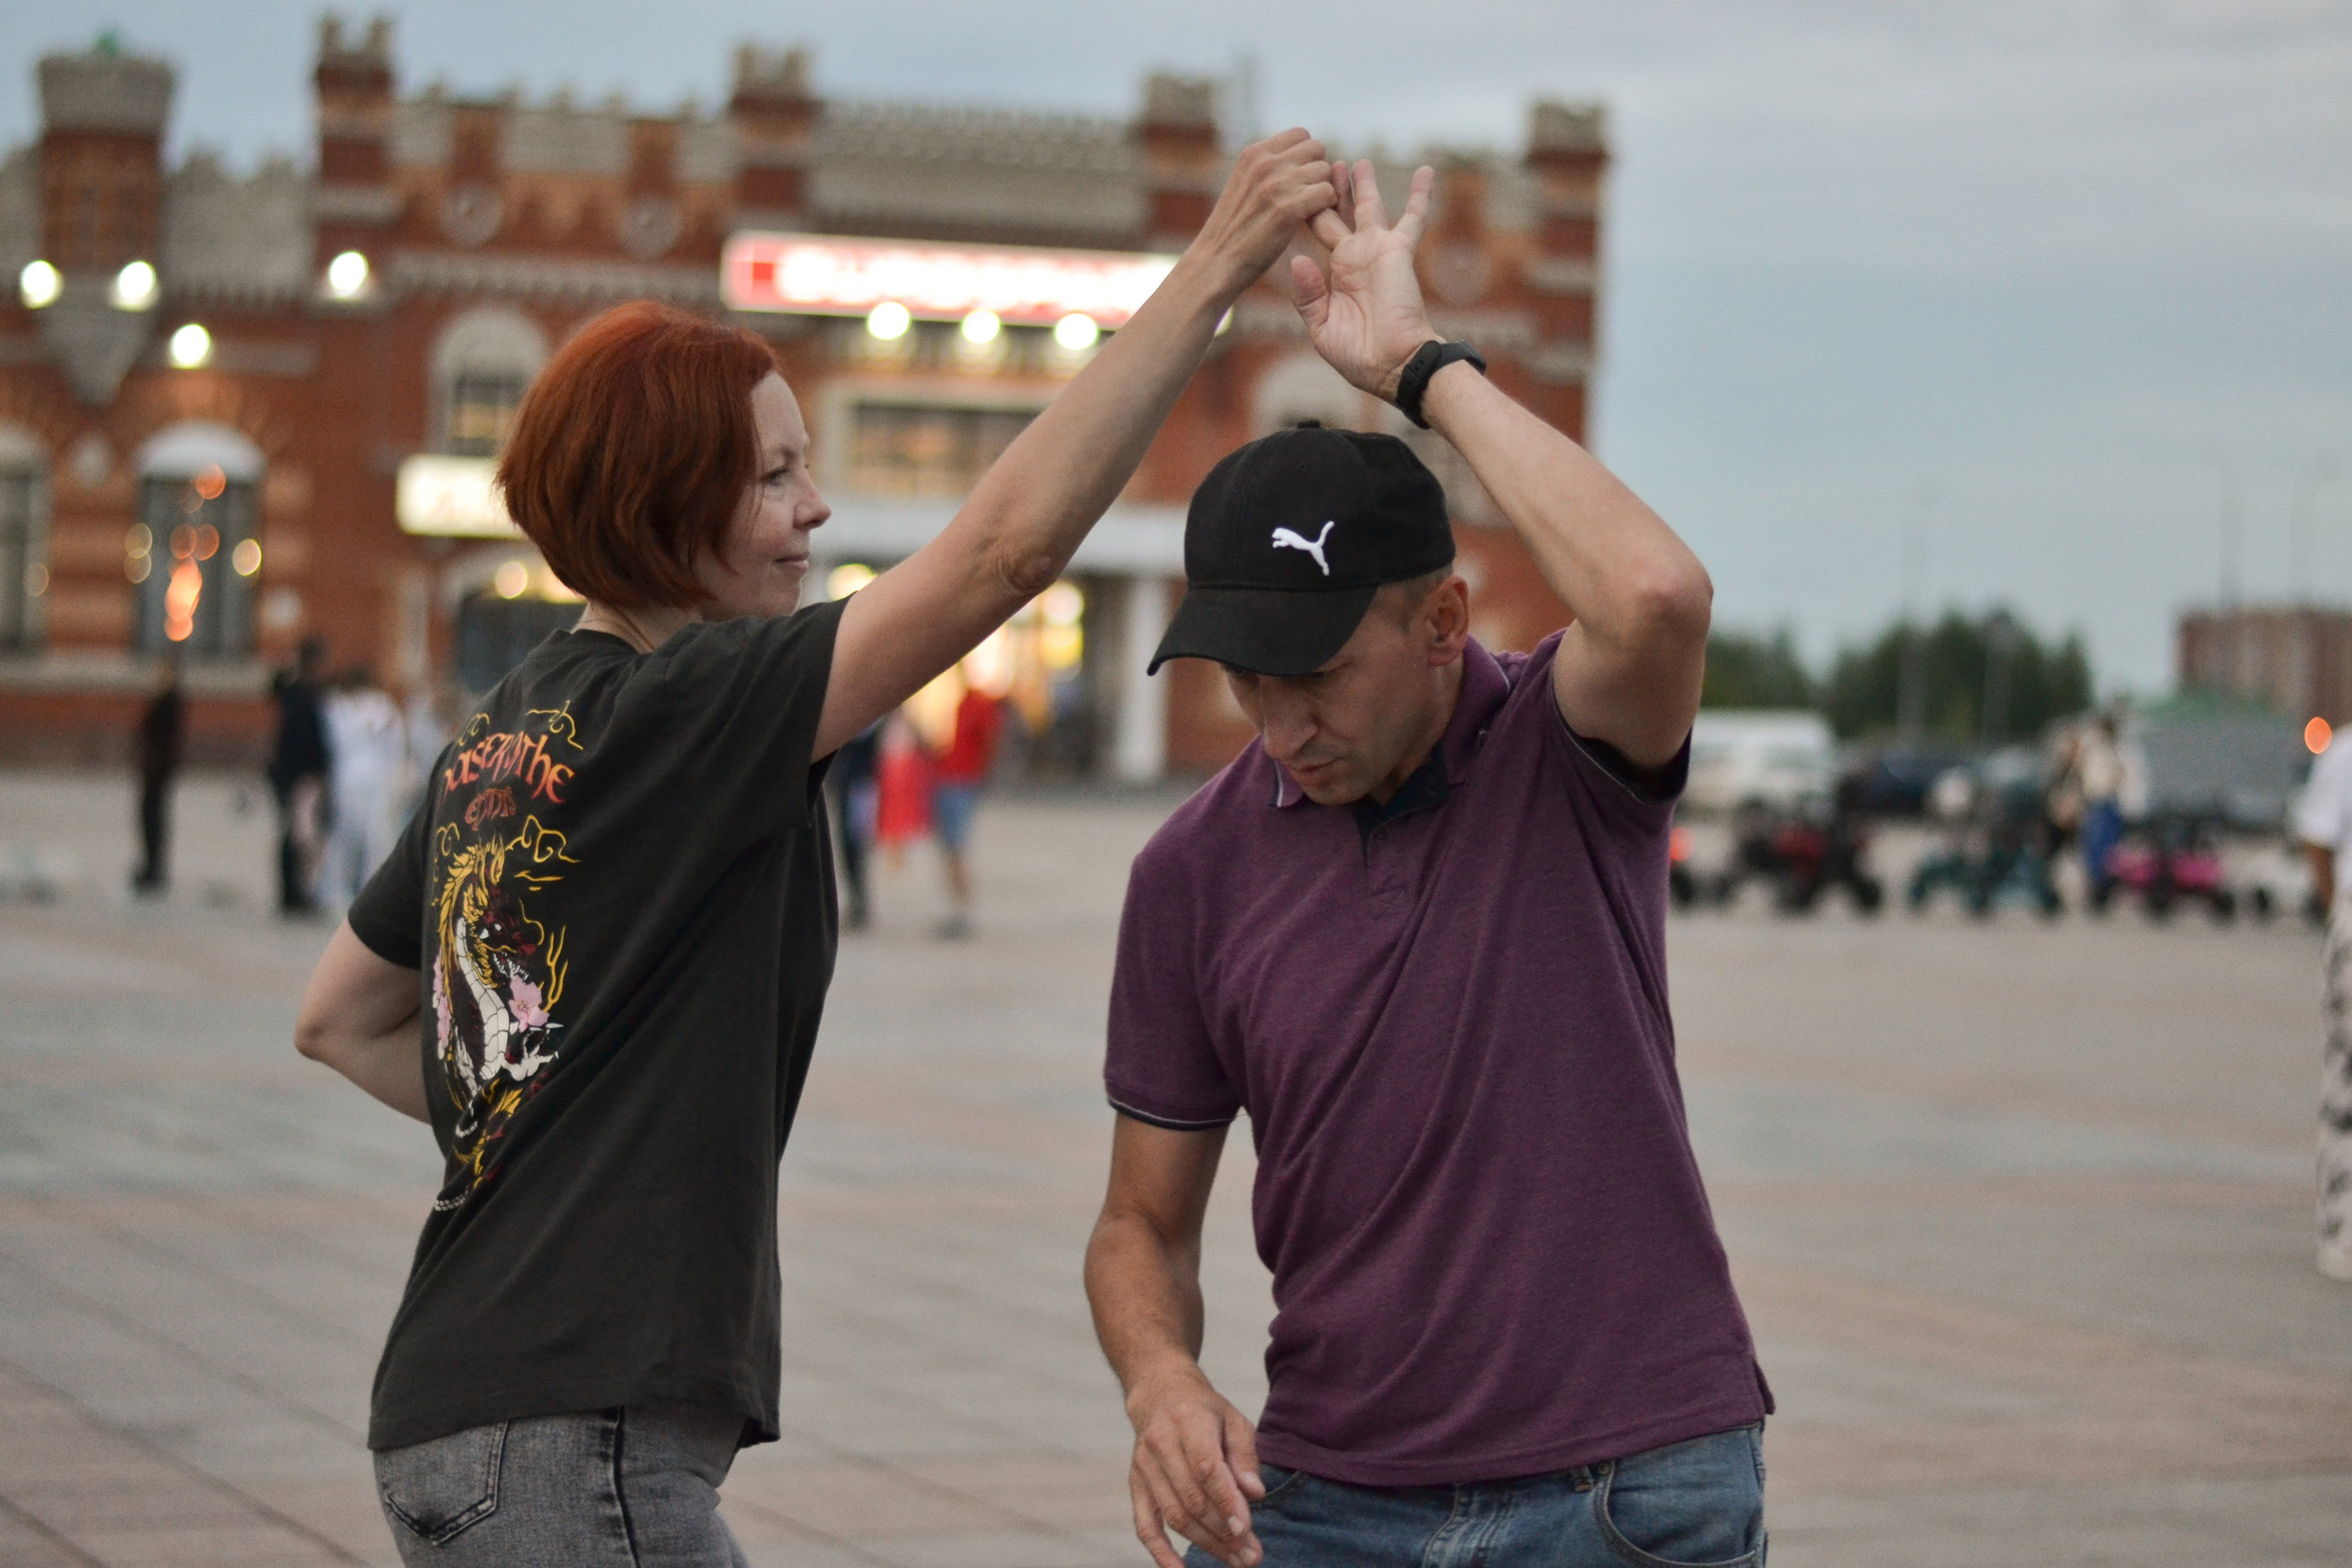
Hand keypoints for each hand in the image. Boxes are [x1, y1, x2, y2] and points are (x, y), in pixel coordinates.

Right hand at [1125, 1367, 1266, 1567]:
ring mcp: (1144, 1467)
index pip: (1206, 1468)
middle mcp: (1160, 1445)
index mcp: (1188, 1421)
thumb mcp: (1232, 1419)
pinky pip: (1145, 1525)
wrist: (1158, 1394)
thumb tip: (1255, 1493)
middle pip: (1192, 1499)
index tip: (1246, 1529)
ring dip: (1205, 1544)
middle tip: (1251, 1555)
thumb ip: (1245, 1455)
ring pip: (1174, 1516)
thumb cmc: (1204, 1410)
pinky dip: (1161, 1552)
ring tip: (1235, 1560)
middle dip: (1223, 1532)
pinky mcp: (1135, 1485)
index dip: (1226, 1502)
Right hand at [1187, 130, 1340, 301]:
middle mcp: (1265, 164)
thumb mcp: (1243, 184)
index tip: (1300, 180)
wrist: (1214, 264)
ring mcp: (1276, 185)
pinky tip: (1311, 222)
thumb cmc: (1233, 230)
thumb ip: (1267, 167)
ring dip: (1323, 192)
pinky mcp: (1287, 210)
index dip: (1307, 157)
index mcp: (1253, 154)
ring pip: (1325, 172)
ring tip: (1307, 212)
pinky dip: (1326, 208)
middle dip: (1317, 172)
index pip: (1301, 134)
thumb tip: (1298, 156)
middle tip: (1307, 197)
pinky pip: (1327, 193)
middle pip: (1317, 149)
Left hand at [1293, 160, 1437, 400]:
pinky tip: (1426, 170)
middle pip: (1336, 213)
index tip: (1293, 187)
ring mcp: (1377, 251)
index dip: (1305, 210)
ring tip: (1355, 162)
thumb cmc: (1358, 355)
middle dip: (1328, 189)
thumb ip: (1308, 295)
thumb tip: (1297, 259)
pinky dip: (1421, 194)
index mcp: (1335, 274)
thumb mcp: (1322, 327)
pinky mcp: (1399, 251)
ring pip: (1368, 207)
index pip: (1315, 234)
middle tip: (1320, 163)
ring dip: (1362, 184)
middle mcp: (1354, 257)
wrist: (1393, 364)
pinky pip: (1414, 217)